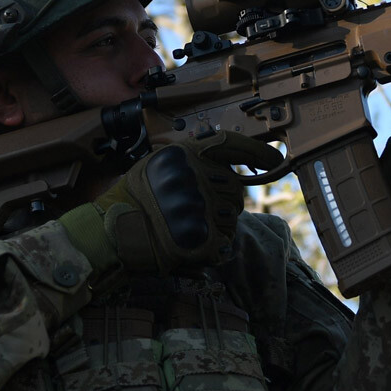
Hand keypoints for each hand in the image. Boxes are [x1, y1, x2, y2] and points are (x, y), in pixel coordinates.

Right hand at [60, 131, 282, 275]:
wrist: (113, 233)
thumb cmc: (133, 199)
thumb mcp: (158, 164)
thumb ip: (191, 161)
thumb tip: (226, 165)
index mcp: (185, 154)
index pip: (232, 146)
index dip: (258, 153)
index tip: (277, 159)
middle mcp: (196, 176)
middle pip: (235, 189)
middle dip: (225, 202)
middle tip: (196, 211)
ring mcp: (200, 206)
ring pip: (233, 216)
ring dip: (219, 224)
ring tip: (188, 226)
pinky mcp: (203, 235)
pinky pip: (225, 240)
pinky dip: (214, 245)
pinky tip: (192, 243)